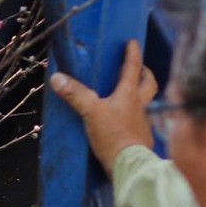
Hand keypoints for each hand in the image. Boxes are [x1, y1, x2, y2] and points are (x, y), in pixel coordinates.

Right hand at [49, 38, 157, 174]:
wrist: (130, 164)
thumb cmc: (113, 135)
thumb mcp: (91, 112)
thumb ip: (75, 94)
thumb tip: (57, 78)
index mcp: (129, 94)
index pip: (133, 68)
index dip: (132, 54)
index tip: (132, 42)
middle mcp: (140, 105)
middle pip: (148, 83)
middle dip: (144, 73)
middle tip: (139, 68)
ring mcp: (143, 121)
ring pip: (147, 101)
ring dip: (142, 94)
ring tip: (132, 92)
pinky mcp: (141, 137)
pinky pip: (141, 119)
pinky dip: (136, 114)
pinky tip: (127, 119)